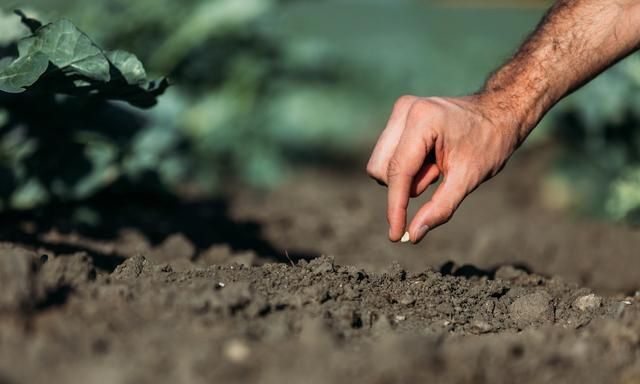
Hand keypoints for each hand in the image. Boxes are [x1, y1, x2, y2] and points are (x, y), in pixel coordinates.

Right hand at [366, 95, 519, 242]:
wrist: (500, 112)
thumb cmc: (489, 143)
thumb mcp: (468, 179)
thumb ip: (440, 207)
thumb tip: (413, 235)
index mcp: (423, 120)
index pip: (398, 172)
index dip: (395, 207)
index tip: (395, 236)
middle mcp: (405, 110)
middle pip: (381, 169)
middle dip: (405, 186)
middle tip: (438, 178)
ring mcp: (400, 110)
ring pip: (381, 164)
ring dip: (407, 177)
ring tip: (437, 166)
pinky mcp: (399, 116)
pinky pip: (388, 156)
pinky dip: (407, 168)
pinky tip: (431, 159)